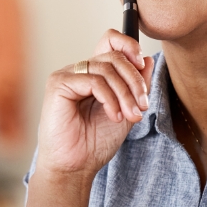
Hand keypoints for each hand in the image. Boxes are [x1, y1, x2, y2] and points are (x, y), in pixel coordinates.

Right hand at [37, 30, 153, 176]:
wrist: (76, 167)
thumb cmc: (96, 142)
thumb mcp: (127, 109)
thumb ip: (137, 85)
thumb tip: (148, 60)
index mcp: (94, 73)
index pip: (110, 40)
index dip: (129, 44)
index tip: (143, 63)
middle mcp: (80, 70)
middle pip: (114, 55)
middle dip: (135, 80)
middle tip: (143, 105)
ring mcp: (68, 75)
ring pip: (107, 68)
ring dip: (126, 93)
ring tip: (131, 116)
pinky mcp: (58, 84)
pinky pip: (94, 80)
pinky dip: (110, 98)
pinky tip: (114, 116)